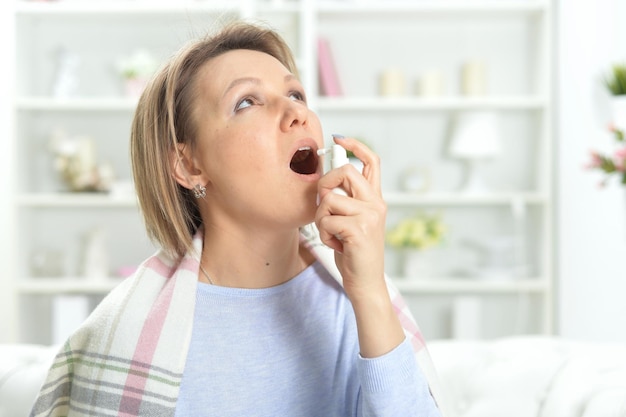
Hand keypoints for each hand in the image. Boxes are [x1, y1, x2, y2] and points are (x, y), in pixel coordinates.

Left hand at [314, 136, 387, 299]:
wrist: (366, 282)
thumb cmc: (354, 253)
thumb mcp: (352, 221)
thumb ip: (345, 201)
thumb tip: (325, 183)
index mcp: (375, 199)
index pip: (372, 162)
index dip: (356, 145)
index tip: (340, 138)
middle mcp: (376, 203)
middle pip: (344, 171)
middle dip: (324, 185)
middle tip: (324, 207)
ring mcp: (370, 216)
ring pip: (329, 200)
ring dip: (321, 219)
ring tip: (332, 234)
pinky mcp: (359, 230)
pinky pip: (326, 221)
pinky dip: (325, 234)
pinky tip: (337, 245)